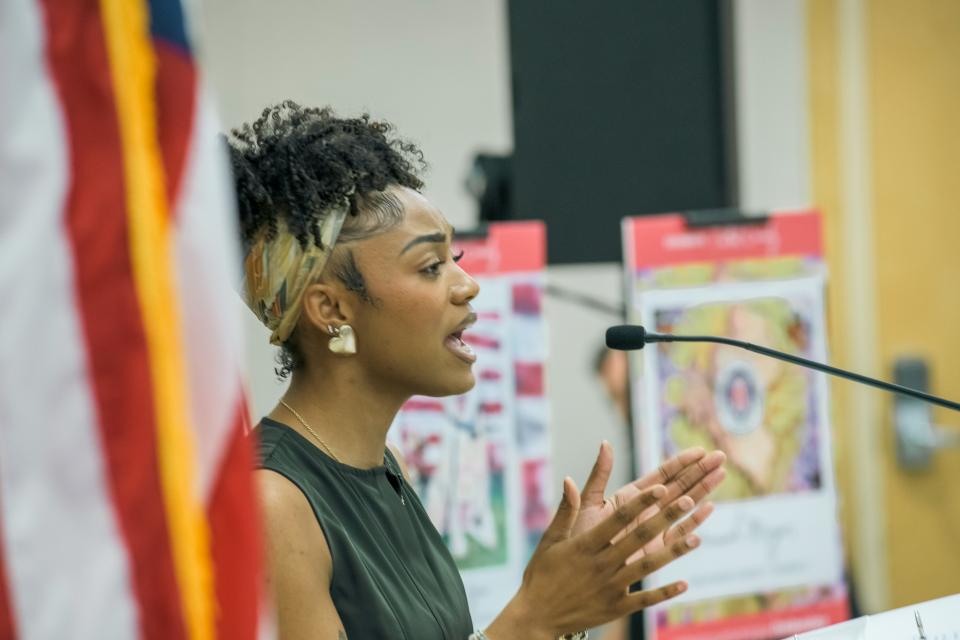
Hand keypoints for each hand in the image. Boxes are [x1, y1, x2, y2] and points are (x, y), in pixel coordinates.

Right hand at [484, 474, 713, 639]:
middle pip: (639, 537)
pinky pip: (644, 599)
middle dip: (664, 517)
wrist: (536, 616)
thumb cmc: (542, 573)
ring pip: (647, 566)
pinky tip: (684, 583)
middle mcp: (601, 564)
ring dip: (673, 552)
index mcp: (585, 545)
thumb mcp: (550, 539)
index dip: (641, 502)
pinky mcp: (615, 608)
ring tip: (696, 538)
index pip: (618, 518)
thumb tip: (569, 479)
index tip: (660, 487)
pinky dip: (664, 592)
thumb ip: (565, 510)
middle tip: (687, 499)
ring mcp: (610, 587)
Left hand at [574, 443, 725, 561]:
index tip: (700, 450)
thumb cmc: (578, 537)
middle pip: (678, 487)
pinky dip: (694, 521)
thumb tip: (605, 443)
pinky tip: (709, 508)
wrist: (577, 573)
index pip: (661, 475)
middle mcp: (646, 510)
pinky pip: (679, 534)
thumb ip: (599, 475)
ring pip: (683, 506)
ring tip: (721, 474)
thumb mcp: (589, 503)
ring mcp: (654, 529)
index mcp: (631, 496)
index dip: (681, 462)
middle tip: (721, 456)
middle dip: (699, 471)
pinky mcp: (658, 551)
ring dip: (702, 491)